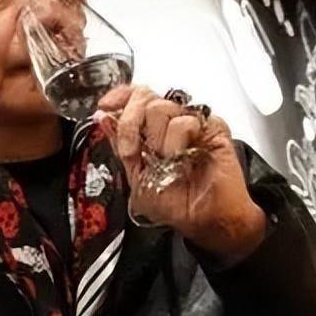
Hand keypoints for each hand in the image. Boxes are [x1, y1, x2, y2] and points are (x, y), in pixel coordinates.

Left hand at [97, 84, 265, 263]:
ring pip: (160, 108)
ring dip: (157, 140)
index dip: (119, 96)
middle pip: (143, 97)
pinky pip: (185, 120)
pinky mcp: (212, 127)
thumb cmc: (177, 204)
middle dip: (130, 124)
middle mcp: (169, 124)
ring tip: (167, 161)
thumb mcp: (136, 177)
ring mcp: (190, 123)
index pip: (133, 97)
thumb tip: (103, 118)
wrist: (206, 219)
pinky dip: (176, 141)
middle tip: (134, 150)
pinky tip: (182, 158)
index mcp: (149, 131)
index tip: (106, 106)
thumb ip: (120, 144)